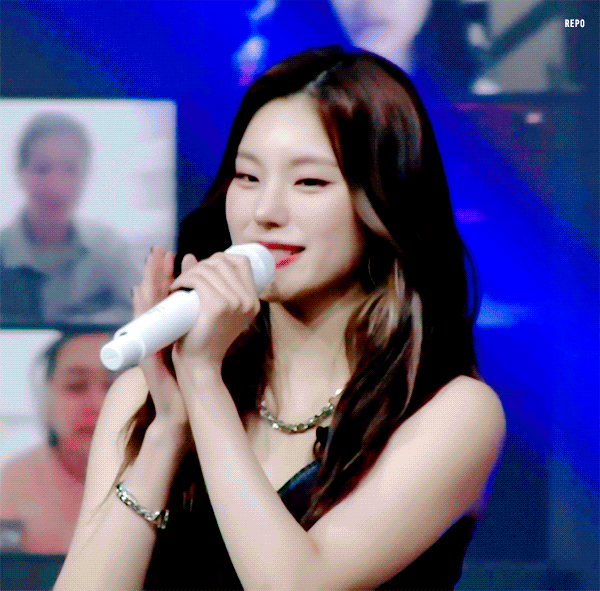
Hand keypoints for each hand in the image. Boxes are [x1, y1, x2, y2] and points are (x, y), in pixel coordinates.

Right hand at [133, 247, 187, 425]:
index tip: (170, 252)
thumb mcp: (197, 334)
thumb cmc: (191, 365)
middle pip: (153, 292)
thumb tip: (217, 289)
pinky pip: (145, 325)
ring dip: (149, 280)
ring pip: (147, 303)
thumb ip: (201, 313)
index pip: (165, 292)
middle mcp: (157, 327)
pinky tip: (141, 290)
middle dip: (156, 269)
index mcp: (168, 322)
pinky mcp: (148, 351)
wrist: (184, 397)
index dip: (165, 271)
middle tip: (159, 250)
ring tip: (152, 262)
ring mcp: (151, 339)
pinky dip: (142, 305)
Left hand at [169, 251, 260, 366]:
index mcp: (253, 301)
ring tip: (180, 286)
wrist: (200, 364)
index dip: (220, 259)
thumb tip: (189, 256)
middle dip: (201, 266)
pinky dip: (184, 279)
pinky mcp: (217, 307)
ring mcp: (234, 303)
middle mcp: (248, 301)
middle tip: (187, 281)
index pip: (242, 262)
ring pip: (208, 270)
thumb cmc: (205, 337)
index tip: (205, 271)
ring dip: (189, 273)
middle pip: (222, 262)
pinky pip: (198, 280)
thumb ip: (209, 284)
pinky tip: (176, 287)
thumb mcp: (216, 309)